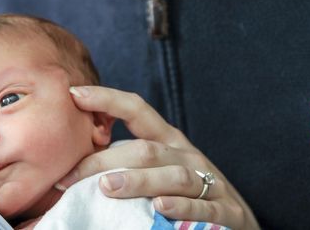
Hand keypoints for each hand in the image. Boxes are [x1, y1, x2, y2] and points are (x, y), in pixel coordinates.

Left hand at [59, 86, 259, 229]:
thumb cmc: (185, 193)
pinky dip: (180, 207)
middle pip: (146, 150)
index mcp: (168, 140)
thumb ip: (127, 161)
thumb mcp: (159, 169)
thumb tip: (75, 160)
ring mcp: (209, 182)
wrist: (239, 221)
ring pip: (172, 176)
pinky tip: (159, 208)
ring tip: (106, 187)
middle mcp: (187, 156)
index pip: (136, 110)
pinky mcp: (225, 210)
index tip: (74, 93)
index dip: (107, 98)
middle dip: (106, 160)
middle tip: (71, 175)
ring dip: (138, 181)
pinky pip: (202, 206)